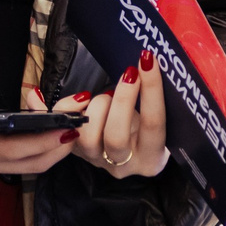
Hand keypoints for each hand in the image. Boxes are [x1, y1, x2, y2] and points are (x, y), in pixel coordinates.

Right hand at [0, 66, 76, 189]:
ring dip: (51, 150)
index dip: (46, 139)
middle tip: (84, 119)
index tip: (70, 123)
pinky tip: (44, 133)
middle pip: (31, 163)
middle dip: (61, 144)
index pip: (17, 149)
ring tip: (71, 124)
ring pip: (25, 167)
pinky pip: (14, 165)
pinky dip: (35, 152)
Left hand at [54, 56, 171, 179]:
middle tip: (129, 74)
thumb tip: (148, 63)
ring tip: (109, 95)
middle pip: (115, 136)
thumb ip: (153, 100)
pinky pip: (66, 132)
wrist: (133, 152)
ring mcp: (99, 161)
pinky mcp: (79, 155)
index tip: (148, 60)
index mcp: (152, 158)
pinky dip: (67, 110)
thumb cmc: (148, 130)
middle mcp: (125, 165)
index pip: (153, 124)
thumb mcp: (159, 119)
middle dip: (121, 99)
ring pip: (88, 137)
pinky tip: (66, 97)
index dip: (151, 90)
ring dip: (97, 106)